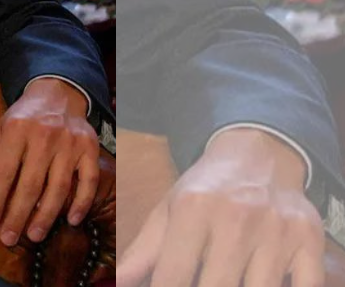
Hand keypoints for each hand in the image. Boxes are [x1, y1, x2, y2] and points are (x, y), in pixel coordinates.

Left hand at [0, 77, 98, 246]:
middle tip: (8, 238)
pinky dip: (82, 202)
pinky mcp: (90, 149)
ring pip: (59, 186)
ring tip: (34, 235)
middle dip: (17, 214)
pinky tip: (71, 220)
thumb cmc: (23, 119)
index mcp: (16, 130)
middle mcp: (44, 136)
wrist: (57, 95)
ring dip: (46, 215)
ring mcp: (70, 143)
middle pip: (30, 184)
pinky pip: (88, 180)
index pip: (3, 172)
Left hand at [116, 128, 323, 286]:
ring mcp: (277, 231)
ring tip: (227, 281)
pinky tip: (264, 282)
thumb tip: (118, 283)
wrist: (258, 155)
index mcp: (193, 209)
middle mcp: (236, 218)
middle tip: (200, 285)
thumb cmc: (206, 190)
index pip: (173, 276)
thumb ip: (143, 252)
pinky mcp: (309, 241)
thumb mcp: (168, 211)